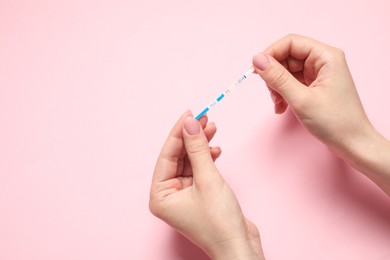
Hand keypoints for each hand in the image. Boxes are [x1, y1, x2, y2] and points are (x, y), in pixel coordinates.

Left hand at [149, 111, 264, 259]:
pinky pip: (199, 170)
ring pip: (190, 161)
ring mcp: (183, 195)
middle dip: (191, 137)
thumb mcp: (208, 179)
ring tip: (213, 127)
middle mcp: (168, 195)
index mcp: (160, 195)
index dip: (178, 132)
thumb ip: (197, 149)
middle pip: (178, 157)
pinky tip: (216, 150)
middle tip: (203, 117)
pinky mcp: (198, 195)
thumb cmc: (220, 222)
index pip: (167, 155)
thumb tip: (190, 123)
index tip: (189, 113)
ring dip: (201, 145)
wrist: (240, 246)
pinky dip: (207, 158)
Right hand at [252, 34, 372, 151]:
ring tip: (278, 104)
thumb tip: (257, 60)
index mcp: (326, 57)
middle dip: (274, 75)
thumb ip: (277, 78)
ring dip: (277, 87)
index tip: (256, 70)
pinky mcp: (314, 87)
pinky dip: (282, 94)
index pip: (291, 43)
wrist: (352, 144)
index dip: (271, 53)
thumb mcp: (301, 99)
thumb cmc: (335, 122)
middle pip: (287, 57)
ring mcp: (318, 75)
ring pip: (286, 71)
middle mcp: (323, 62)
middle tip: (271, 93)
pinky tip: (281, 108)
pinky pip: (291, 83)